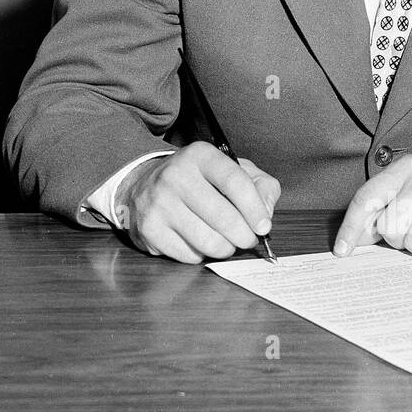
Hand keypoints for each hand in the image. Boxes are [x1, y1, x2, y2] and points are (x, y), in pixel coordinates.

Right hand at [116, 142, 279, 262]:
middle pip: (224, 218)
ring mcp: (159, 203)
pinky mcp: (150, 229)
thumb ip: (261, 185)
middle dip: (244, 236)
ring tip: (226, 242)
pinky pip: (190, 255)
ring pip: (209, 242)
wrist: (146, 185)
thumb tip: (266, 213)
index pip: (235, 182)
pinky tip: (199, 242)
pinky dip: (202, 255)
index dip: (254, 208)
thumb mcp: (232, 170)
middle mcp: (176, 175)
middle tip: (247, 239)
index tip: (263, 226)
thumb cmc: (199, 181)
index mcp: (200, 155)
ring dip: (225, 249)